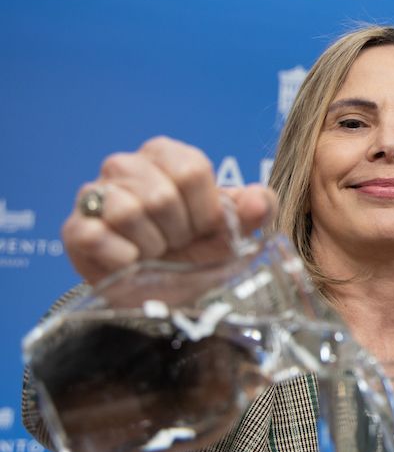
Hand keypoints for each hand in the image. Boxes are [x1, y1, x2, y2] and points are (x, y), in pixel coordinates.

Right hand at [63, 136, 276, 285]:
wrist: (165, 295)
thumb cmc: (200, 254)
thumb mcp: (236, 233)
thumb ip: (257, 210)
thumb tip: (259, 199)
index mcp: (168, 155)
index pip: (191, 170)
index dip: (202, 210)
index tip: (201, 228)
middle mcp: (127, 165)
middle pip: (160, 194)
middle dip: (177, 232)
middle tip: (176, 244)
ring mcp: (95, 194)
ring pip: (127, 213)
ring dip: (151, 246)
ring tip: (154, 252)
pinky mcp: (75, 228)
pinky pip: (95, 236)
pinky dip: (121, 258)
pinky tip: (131, 263)